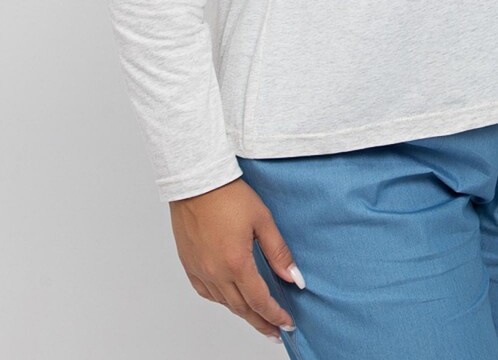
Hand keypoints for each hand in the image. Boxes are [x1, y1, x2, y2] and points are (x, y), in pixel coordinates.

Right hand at [169, 177, 302, 339]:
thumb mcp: (262, 219)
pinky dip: (221, 299)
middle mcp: (215, 272)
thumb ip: (278, 252)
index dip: (275, 315)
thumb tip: (294, 278)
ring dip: (242, 312)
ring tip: (257, 317)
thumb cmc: (228, 195)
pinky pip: (206, 292)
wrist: (196, 181)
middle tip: (275, 331)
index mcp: (236, 263)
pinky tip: (230, 298)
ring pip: (224, 303)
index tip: (287, 324)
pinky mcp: (189, 264)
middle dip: (261, 322)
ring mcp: (200, 270)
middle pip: (241, 309)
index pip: (259, 301)